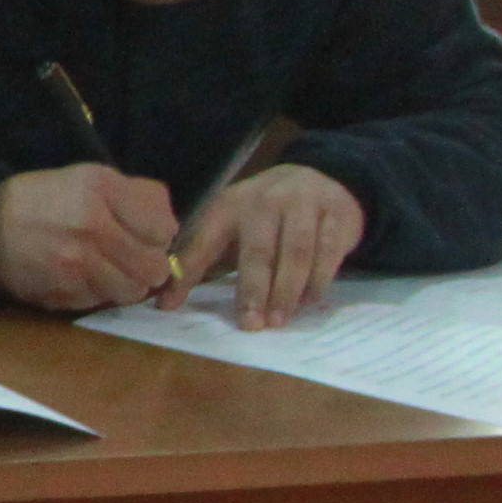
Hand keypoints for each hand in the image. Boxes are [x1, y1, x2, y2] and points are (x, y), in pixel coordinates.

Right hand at [0, 163, 179, 312]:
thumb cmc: (44, 199)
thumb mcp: (90, 177)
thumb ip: (137, 195)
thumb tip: (171, 228)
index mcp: (101, 190)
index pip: (164, 230)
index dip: (158, 236)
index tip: (143, 235)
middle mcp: (91, 226)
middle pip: (153, 267)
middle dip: (147, 266)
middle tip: (130, 258)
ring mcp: (76, 264)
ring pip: (131, 292)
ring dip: (125, 284)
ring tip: (107, 270)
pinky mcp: (62, 292)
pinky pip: (102, 303)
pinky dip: (97, 294)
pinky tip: (80, 277)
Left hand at [168, 164, 365, 327]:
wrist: (318, 177)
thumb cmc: (263, 216)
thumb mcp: (230, 228)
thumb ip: (202, 260)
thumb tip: (166, 302)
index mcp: (228, 206)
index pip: (203, 242)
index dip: (187, 274)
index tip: (170, 306)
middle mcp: (264, 202)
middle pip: (257, 250)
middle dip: (253, 290)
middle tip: (250, 325)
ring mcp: (303, 205)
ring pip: (296, 252)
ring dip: (287, 289)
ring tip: (279, 320)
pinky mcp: (336, 214)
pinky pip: (328, 249)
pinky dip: (320, 278)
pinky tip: (311, 301)